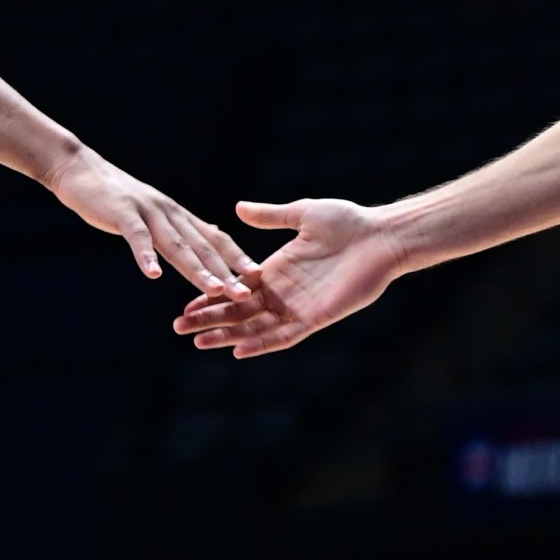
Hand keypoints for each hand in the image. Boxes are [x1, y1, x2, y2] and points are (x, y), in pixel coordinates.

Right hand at [47, 145, 254, 295]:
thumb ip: (183, 227)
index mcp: (178, 216)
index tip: (258, 277)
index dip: (237, 257)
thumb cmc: (116, 197)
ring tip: (214, 290)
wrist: (80, 170)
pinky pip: (137, 237)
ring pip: (177, 244)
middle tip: (246, 294)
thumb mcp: (156, 212)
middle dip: (226, 271)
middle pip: (202, 246)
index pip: (215, 238)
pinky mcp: (122, 213)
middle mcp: (170, 213)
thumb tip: (214, 233)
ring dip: (197, 269)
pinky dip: (146, 256)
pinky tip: (153, 275)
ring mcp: (147, 212)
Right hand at [172, 197, 402, 358]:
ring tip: (199, 343)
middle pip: (239, 312)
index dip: (211, 297)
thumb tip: (238, 208)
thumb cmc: (348, 222)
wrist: (380, 237)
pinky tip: (239, 350)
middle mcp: (284, 292)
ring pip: (256, 328)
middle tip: (179, 328)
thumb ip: (270, 217)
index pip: (235, 289)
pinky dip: (262, 344)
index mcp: (276, 269)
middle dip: (209, 320)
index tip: (184, 303)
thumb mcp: (302, 214)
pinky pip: (285, 337)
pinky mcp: (317, 318)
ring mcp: (299, 307)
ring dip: (228, 336)